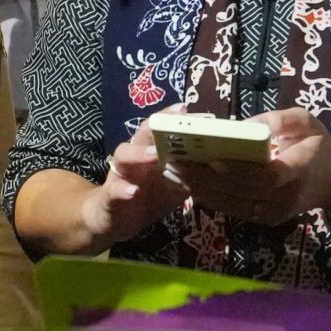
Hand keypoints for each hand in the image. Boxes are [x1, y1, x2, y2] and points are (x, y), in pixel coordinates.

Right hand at [81, 109, 189, 247]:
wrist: (116, 221)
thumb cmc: (148, 197)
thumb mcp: (175, 186)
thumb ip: (192, 174)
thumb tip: (219, 165)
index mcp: (151, 151)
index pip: (161, 128)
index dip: (171, 118)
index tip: (187, 109)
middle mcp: (134, 157)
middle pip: (142, 134)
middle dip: (156, 125)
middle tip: (175, 119)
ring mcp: (120, 175)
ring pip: (124, 155)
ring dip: (139, 153)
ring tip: (154, 155)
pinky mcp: (110, 196)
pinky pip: (114, 190)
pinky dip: (123, 190)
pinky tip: (133, 191)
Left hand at [176, 107, 330, 227]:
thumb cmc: (320, 146)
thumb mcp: (307, 121)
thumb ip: (280, 119)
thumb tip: (247, 124)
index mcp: (299, 169)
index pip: (266, 175)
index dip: (237, 169)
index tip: (210, 156)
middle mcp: (285, 197)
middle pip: (240, 191)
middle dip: (205, 178)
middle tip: (175, 163)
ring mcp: (274, 213)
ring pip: (232, 205)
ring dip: (200, 191)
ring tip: (173, 174)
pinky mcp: (265, 220)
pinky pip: (234, 210)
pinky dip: (209, 199)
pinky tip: (187, 186)